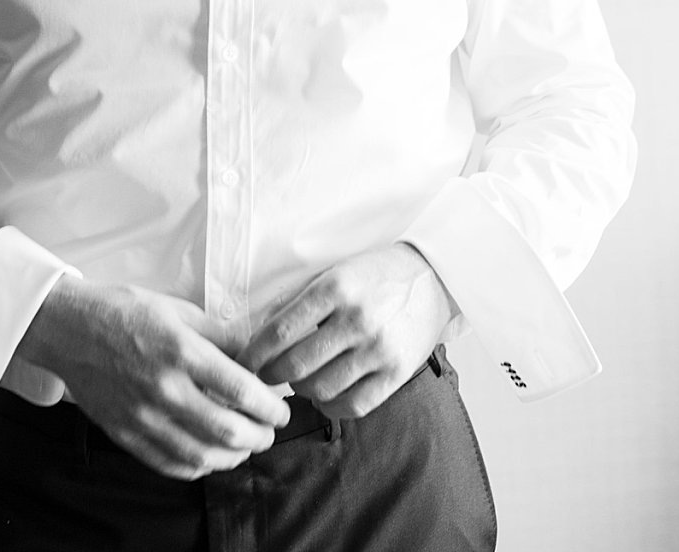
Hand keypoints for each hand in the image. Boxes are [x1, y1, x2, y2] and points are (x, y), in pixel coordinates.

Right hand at [16, 279, 290, 479]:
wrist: (70, 330)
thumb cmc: (128, 313)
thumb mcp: (182, 311)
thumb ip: (222, 336)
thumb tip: (255, 356)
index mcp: (183, 352)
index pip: (241, 390)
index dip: (270, 407)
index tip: (282, 410)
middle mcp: (163, 388)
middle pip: (225, 430)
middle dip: (259, 436)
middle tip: (270, 431)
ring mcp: (141, 415)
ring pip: (198, 454)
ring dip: (232, 457)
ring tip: (246, 447)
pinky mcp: (123, 433)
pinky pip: (166, 463)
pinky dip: (196, 467)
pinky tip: (210, 458)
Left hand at [235, 243, 453, 419]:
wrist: (435, 277)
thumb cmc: (376, 276)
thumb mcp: (335, 272)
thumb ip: (296, 301)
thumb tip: (254, 337)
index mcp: (336, 287)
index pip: (278, 333)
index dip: (253, 355)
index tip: (244, 364)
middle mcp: (358, 317)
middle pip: (294, 366)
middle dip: (271, 376)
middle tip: (268, 376)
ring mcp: (380, 347)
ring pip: (320, 389)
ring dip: (302, 390)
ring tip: (302, 380)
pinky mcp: (398, 370)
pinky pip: (353, 405)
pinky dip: (332, 405)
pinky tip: (327, 393)